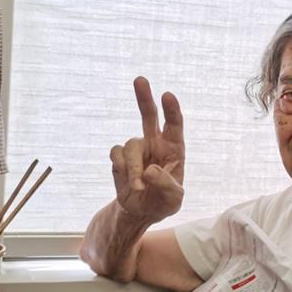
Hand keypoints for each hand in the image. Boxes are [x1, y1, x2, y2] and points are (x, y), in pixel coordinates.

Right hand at [111, 77, 185, 223]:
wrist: (141, 211)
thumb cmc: (163, 201)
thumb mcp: (173, 199)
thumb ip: (165, 185)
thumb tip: (149, 171)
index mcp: (174, 149)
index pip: (174, 125)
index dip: (171, 110)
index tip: (167, 95)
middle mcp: (155, 143)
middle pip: (148, 115)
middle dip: (144, 98)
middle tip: (140, 79)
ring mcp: (136, 149)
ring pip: (130, 146)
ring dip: (132, 167)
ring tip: (139, 187)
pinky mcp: (120, 157)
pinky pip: (116, 154)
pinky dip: (122, 169)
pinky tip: (129, 183)